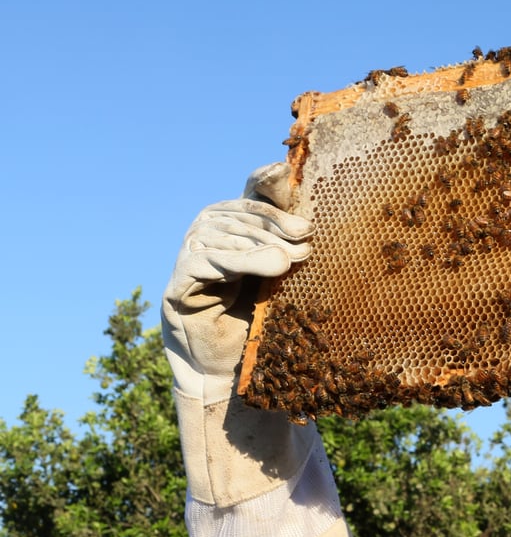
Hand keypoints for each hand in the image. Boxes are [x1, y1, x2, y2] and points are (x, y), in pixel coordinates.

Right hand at [162, 163, 311, 402]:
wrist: (227, 366)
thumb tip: (307, 228)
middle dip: (274, 224)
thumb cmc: (257, 318)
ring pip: (221, 236)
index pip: (250, 196)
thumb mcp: (279, 277)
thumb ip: (286, 249)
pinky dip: (236, 261)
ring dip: (259, 244)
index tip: (282, 171)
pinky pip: (203, 262)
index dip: (264, 182)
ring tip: (290, 258)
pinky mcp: (177, 284)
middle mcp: (206, 235)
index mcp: (232, 227)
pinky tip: (268, 265)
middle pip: (238, 214)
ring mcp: (188, 256)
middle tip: (305, 237)